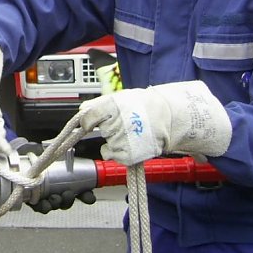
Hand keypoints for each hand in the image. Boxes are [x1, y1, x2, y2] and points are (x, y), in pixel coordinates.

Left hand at [9, 137, 96, 213]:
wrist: (20, 161)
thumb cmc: (39, 157)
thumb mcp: (52, 155)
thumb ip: (63, 154)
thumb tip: (71, 151)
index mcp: (66, 182)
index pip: (81, 193)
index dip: (87, 196)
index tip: (89, 196)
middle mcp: (58, 192)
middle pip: (68, 201)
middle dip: (69, 200)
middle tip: (68, 194)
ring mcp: (47, 197)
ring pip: (56, 205)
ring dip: (58, 203)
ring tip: (55, 197)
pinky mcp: (34, 201)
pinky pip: (41, 208)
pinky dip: (44, 207)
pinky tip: (44, 203)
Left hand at [78, 81, 231, 165]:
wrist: (170, 118)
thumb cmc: (146, 106)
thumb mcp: (122, 98)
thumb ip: (99, 105)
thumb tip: (82, 110)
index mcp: (112, 106)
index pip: (87, 115)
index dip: (86, 121)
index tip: (88, 123)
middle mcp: (115, 123)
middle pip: (99, 129)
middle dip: (107, 128)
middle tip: (123, 123)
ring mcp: (121, 140)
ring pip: (105, 143)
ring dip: (114, 139)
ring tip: (131, 132)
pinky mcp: (126, 155)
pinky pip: (110, 155)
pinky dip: (117, 152)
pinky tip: (130, 143)